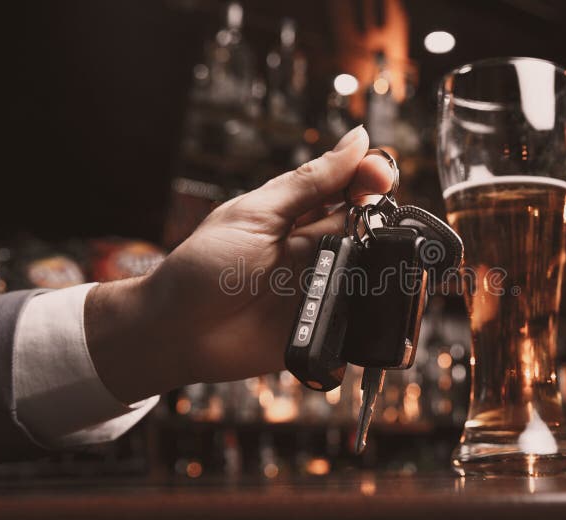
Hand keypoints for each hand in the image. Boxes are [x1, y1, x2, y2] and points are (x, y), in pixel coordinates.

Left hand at [85, 126, 394, 403]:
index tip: (379, 175)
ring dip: (385, 261)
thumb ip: (309, 183)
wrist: (176, 332)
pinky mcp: (324, 326)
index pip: (347, 187)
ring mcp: (321, 287)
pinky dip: (376, 308)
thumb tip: (357, 140)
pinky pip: (362, 316)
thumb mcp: (256, 214)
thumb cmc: (203, 266)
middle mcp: (314, 249)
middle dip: (382, 215)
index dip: (368, 177)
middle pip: (366, 225)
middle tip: (382, 215)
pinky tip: (382, 297)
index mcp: (297, 214)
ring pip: (371, 269)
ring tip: (390, 254)